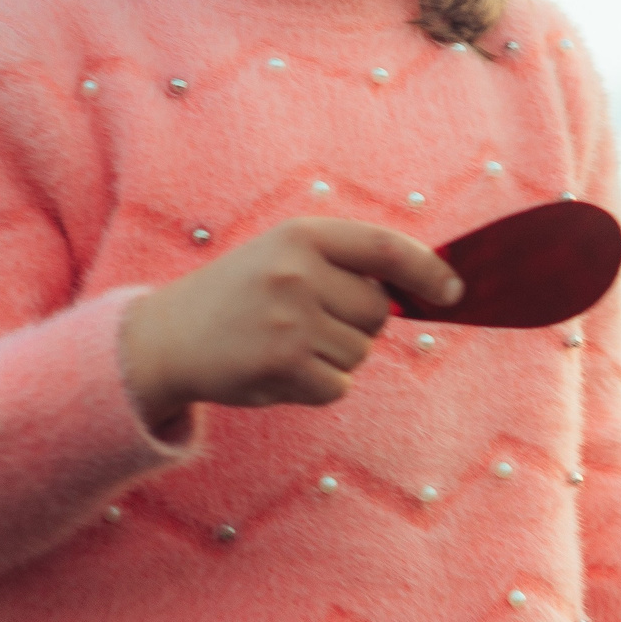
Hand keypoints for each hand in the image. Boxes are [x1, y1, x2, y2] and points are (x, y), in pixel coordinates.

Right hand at [119, 217, 463, 430]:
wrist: (166, 338)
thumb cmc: (242, 296)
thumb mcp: (286, 256)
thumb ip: (347, 264)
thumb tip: (431, 289)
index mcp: (302, 235)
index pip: (385, 247)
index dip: (427, 270)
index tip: (454, 291)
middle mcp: (297, 272)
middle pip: (378, 312)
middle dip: (357, 324)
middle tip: (306, 321)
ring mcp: (289, 320)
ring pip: (359, 353)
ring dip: (333, 358)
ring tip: (285, 343)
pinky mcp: (282, 366)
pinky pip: (338, 385)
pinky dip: (318, 386)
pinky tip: (279, 370)